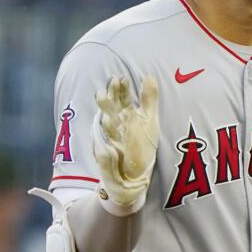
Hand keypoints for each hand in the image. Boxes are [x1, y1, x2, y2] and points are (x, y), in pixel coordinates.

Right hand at [93, 75, 159, 215]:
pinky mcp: (109, 155)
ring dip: (105, 111)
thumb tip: (150, 76)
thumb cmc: (141, 146)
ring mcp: (112, 140)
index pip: (122, 100)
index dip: (122, 90)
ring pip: (107, 123)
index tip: (122, 78)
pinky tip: (106, 123)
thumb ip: (148, 100)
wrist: (134, 176)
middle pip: (112, 108)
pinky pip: (107, 142)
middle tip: (111, 82)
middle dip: (111, 96)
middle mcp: (116, 126)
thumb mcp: (149, 120)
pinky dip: (107, 134)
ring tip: (102, 96)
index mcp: (126, 117)